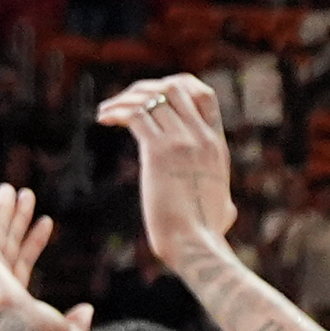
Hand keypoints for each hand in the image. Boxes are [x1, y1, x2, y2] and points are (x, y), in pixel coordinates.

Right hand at [0, 184, 92, 330]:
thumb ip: (78, 324)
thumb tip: (87, 310)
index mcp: (12, 296)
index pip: (24, 260)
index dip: (35, 239)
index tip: (47, 220)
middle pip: (8, 240)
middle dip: (16, 217)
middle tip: (26, 195)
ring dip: (2, 210)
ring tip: (9, 188)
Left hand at [97, 76, 240, 278]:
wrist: (194, 244)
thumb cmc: (205, 235)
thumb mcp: (223, 208)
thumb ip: (224, 201)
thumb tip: (227, 212)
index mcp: (216, 145)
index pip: (204, 94)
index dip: (178, 86)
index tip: (154, 96)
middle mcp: (200, 137)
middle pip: (173, 87)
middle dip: (144, 88)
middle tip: (123, 102)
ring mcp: (181, 142)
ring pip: (150, 99)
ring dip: (123, 100)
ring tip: (105, 111)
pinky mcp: (159, 153)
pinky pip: (135, 116)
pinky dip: (115, 112)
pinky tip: (102, 119)